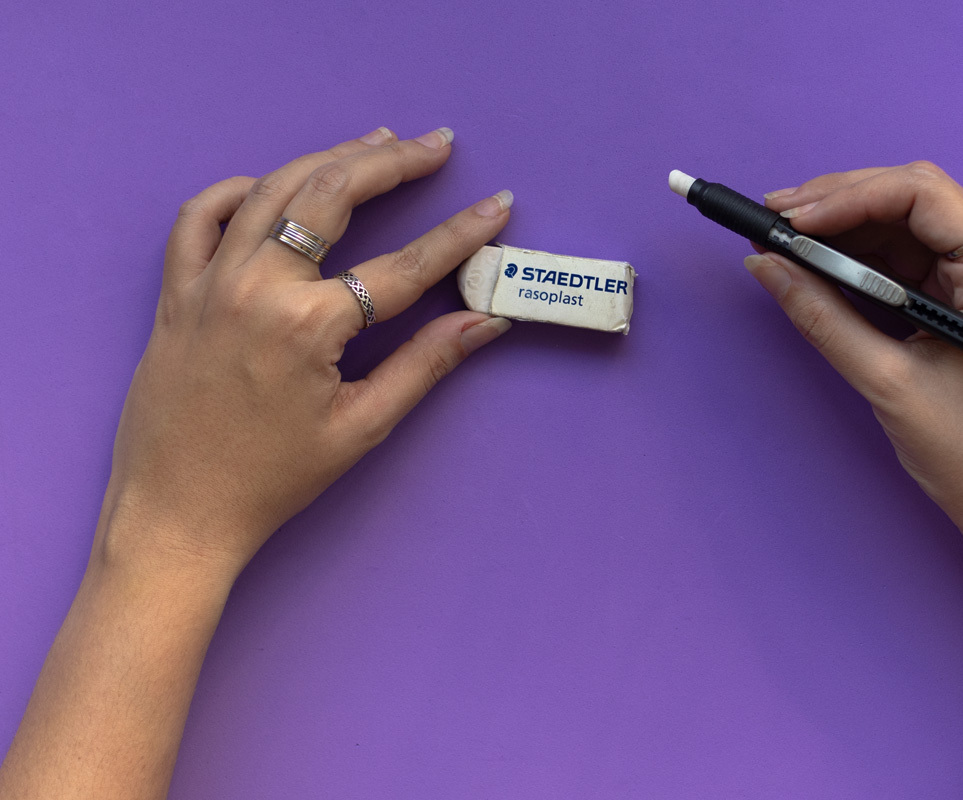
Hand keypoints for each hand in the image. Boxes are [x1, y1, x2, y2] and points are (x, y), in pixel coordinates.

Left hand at [98, 126, 513, 579]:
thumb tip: (484, 322)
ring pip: (272, 189)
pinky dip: (238, 190)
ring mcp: (208, 283)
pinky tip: (274, 185)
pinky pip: (199, 216)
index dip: (459, 236)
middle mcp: (255, 287)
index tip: (495, 206)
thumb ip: (425, 365)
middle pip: (333, 195)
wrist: (177, 512)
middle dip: (393, 162)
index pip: (403, 266)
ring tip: (375, 142)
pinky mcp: (176, 292)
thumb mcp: (361, 428)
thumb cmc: (272, 480)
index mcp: (307, 326)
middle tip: (436, 145)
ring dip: (329, 157)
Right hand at [747, 162, 962, 544]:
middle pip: (915, 199)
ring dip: (846, 228)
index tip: (790, 217)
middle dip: (840, 203)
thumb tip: (766, 266)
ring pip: (908, 225)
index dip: (850, 195)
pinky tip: (819, 264)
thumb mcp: (886, 382)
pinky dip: (863, 259)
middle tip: (773, 217)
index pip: (923, 194)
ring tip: (784, 238)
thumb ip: (822, 316)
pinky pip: (912, 259)